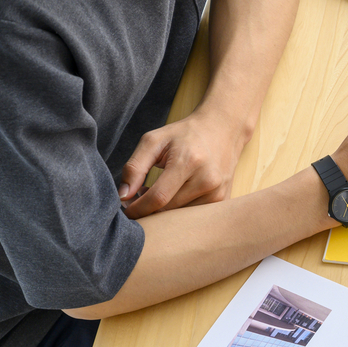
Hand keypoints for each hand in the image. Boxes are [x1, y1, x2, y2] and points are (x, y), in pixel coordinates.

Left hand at [120, 111, 248, 218]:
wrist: (223, 130)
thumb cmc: (184, 134)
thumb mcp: (154, 141)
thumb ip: (135, 167)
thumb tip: (123, 195)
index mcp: (188, 162)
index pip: (158, 197)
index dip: (138, 208)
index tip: (126, 210)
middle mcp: (208, 180)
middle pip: (169, 210)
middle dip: (149, 209)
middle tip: (138, 198)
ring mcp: (218, 192)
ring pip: (181, 216)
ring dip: (165, 210)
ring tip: (158, 193)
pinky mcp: (224, 200)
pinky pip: (194, 215)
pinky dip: (180, 210)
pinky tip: (175, 196)